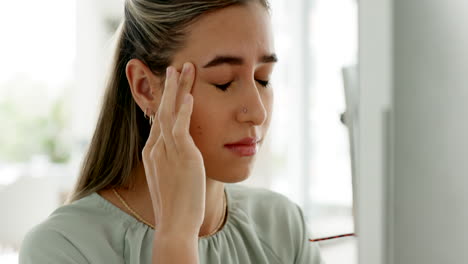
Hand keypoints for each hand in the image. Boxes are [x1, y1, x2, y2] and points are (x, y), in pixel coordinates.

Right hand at [142, 62, 205, 235]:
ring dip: (177, 89)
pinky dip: (184, 110)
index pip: (158, 120)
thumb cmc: (176, 205)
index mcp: (152, 153)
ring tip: (184, 69)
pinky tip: (190, 95)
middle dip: (168, 87)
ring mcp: (167, 151)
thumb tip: (181, 155)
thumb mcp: (170, 179)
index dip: (164, 101)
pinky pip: (180, 127)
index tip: (169, 86)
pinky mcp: (182, 156)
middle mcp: (156, 149)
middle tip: (174, 67)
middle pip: (161, 111)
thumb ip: (172, 162)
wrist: (175, 224)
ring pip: (170, 113)